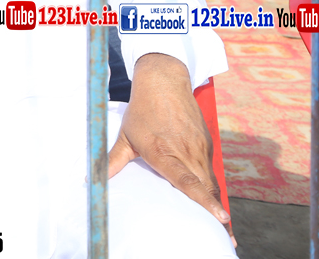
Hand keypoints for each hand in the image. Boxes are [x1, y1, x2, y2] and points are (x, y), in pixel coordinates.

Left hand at [109, 54, 234, 246]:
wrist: (164, 81)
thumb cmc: (142, 110)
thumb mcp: (125, 136)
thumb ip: (113, 161)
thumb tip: (93, 180)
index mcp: (164, 152)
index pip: (187, 182)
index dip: (203, 201)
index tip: (221, 218)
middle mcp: (186, 151)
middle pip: (205, 187)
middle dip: (215, 213)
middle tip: (225, 238)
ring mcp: (199, 147)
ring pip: (210, 180)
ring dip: (215, 202)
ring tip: (223, 226)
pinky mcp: (206, 143)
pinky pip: (210, 170)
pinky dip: (212, 186)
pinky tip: (212, 200)